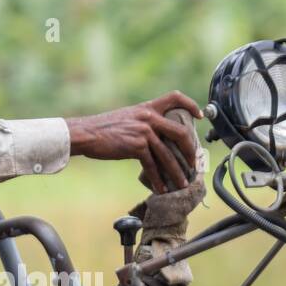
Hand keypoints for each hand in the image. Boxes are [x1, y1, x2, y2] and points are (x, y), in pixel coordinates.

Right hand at [65, 91, 202, 192]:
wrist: (85, 133)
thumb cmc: (101, 128)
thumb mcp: (125, 117)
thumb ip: (142, 122)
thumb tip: (155, 136)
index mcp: (146, 108)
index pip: (175, 97)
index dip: (191, 105)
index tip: (199, 116)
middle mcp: (149, 117)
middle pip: (181, 133)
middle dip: (190, 151)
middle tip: (193, 163)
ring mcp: (144, 131)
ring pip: (168, 155)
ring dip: (177, 172)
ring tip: (182, 183)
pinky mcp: (137, 146)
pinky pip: (153, 166)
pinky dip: (158, 179)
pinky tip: (161, 188)